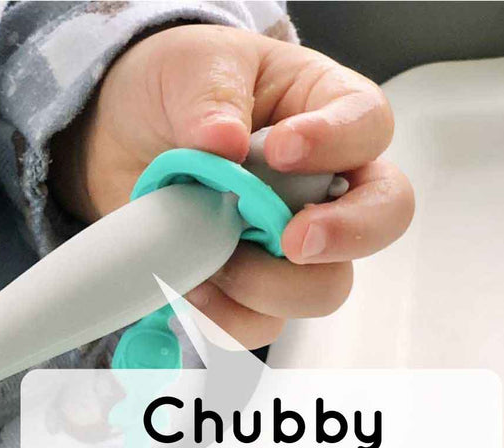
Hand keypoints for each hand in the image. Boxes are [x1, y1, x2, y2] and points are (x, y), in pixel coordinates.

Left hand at [50, 24, 414, 347]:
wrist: (122, 140)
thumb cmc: (178, 90)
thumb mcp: (192, 67)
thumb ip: (210, 97)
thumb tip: (223, 142)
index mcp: (327, 111)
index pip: (368, 126)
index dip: (337, 143)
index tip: (281, 149)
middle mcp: (324, 185)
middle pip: (382, 219)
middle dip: (345, 234)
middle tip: (293, 238)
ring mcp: (290, 245)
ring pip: (323, 288)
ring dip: (269, 285)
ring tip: (216, 257)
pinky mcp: (248, 289)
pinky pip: (256, 325)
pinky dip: (225, 316)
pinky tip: (193, 286)